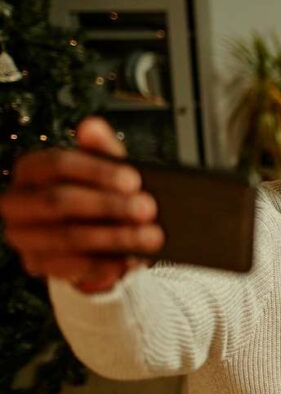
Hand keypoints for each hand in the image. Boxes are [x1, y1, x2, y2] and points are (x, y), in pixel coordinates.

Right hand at [0, 117, 162, 291]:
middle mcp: (18, 202)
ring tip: (150, 237)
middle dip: (109, 206)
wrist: (94, 234)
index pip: (57, 164)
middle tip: (147, 209)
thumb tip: (91, 126)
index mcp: (31, 169)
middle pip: (60, 201)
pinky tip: (127, 261)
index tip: (133, 180)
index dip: (97, 172)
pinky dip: (102, 265)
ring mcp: (23, 236)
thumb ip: (102, 148)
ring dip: (114, 237)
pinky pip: (69, 267)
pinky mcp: (36, 264)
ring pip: (68, 236)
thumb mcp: (105, 169)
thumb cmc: (98, 193)